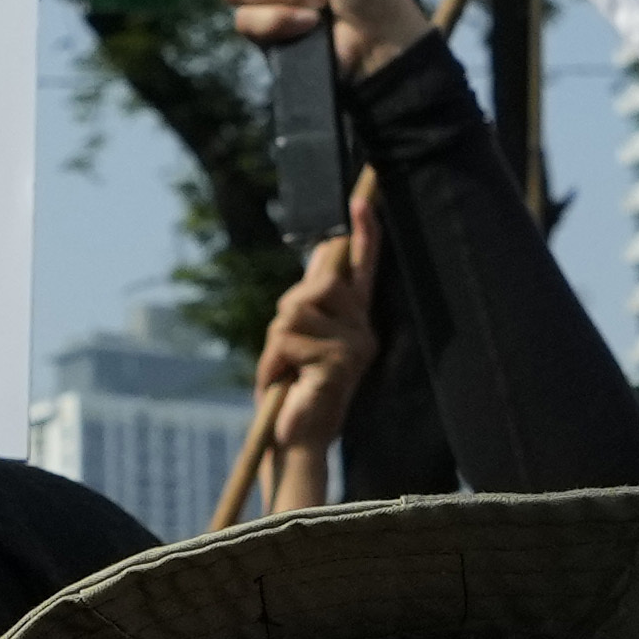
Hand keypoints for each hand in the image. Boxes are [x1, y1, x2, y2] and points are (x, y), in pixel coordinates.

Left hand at [251, 219, 378, 466]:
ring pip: (295, 311)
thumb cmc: (294, 390)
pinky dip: (273, 361)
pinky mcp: (340, 362)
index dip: (364, 234)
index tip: (361, 200)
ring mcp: (354, 346)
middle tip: (286, 353)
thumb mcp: (298, 338)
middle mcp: (362, 330)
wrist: (294, 439)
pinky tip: (286, 382)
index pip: (363, 268)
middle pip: (314, 287)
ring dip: (275, 344)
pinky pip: (289, 340)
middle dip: (286, 316)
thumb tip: (321, 253)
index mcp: (355, 321)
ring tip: (286, 372)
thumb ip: (311, 299)